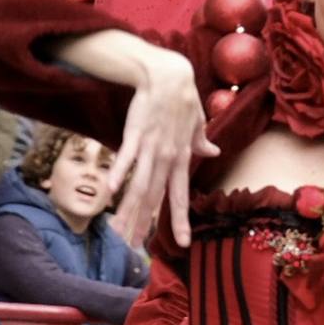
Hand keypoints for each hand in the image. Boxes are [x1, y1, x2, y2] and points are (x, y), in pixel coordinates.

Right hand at [106, 41, 218, 247]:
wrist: (169, 76)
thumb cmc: (183, 100)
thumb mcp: (198, 124)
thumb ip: (201, 143)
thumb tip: (214, 153)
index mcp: (182, 159)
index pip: (180, 196)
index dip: (181, 221)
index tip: (184, 244)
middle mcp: (168, 158)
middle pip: (155, 198)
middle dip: (145, 224)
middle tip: (135, 248)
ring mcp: (151, 147)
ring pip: (140, 185)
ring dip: (130, 210)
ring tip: (121, 231)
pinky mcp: (136, 134)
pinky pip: (126, 158)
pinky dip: (120, 175)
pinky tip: (110, 193)